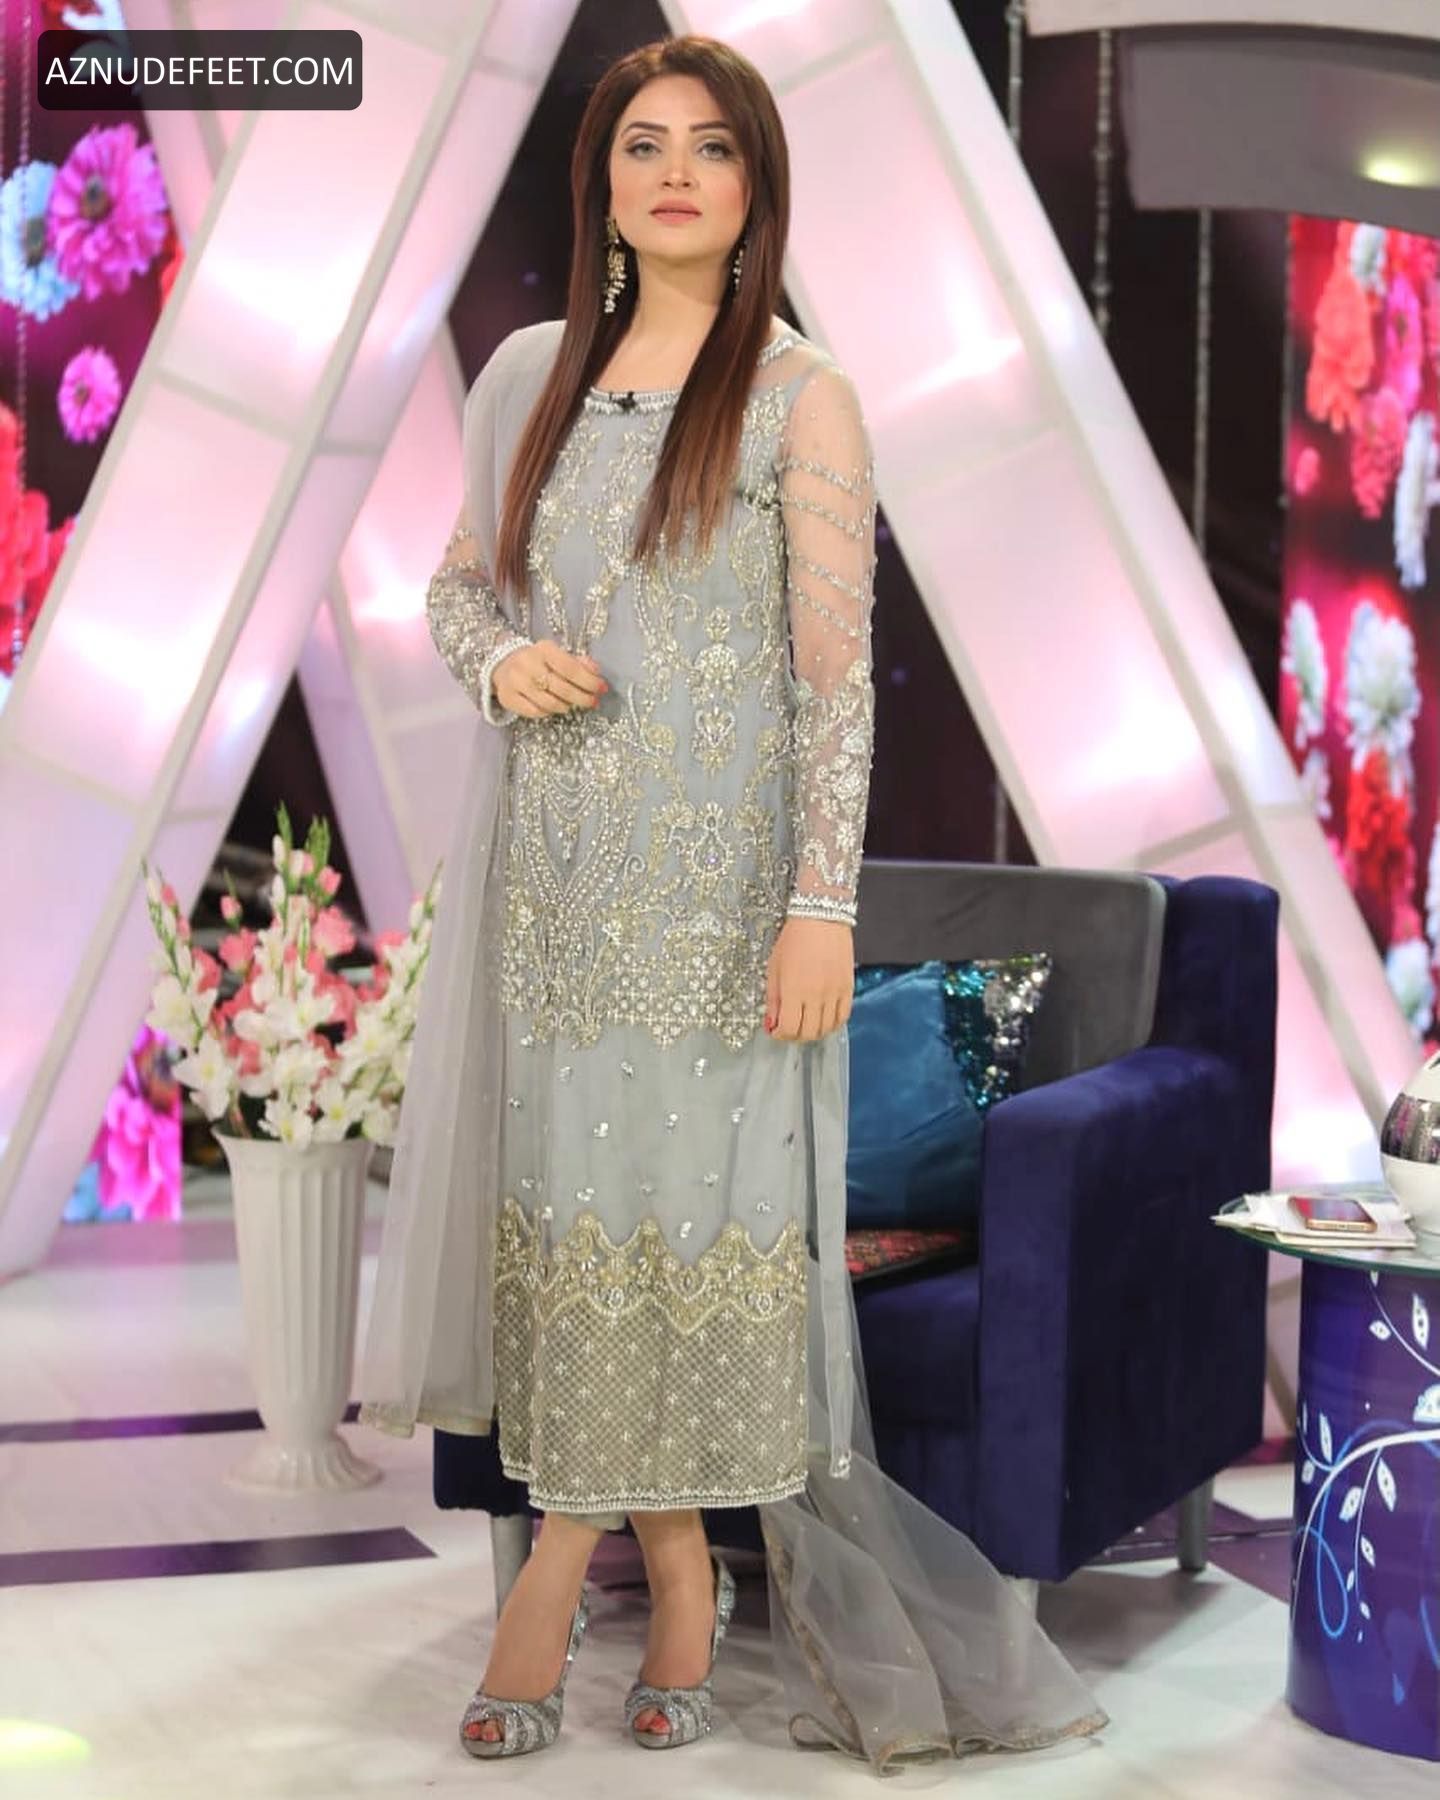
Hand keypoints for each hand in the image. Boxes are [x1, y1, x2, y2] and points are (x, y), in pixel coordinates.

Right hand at [494, 638, 606, 716]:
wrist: (504, 663)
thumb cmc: (538, 660)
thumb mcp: (557, 655)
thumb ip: (578, 662)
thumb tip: (596, 671)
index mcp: (543, 649)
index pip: (570, 668)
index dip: (589, 681)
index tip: (602, 688)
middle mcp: (527, 664)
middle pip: (562, 688)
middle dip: (582, 697)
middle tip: (593, 702)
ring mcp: (515, 682)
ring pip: (549, 703)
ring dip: (567, 706)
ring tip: (573, 704)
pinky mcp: (508, 698)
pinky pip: (535, 712)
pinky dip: (549, 712)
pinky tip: (555, 707)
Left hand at [764, 916, 853, 1042]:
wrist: (821, 919)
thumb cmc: (793, 940)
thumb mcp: (774, 968)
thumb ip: (773, 999)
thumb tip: (772, 1024)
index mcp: (793, 990)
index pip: (788, 1029)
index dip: (780, 1035)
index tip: (776, 1029)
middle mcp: (815, 995)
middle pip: (808, 1033)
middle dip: (796, 1036)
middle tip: (790, 1028)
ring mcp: (834, 993)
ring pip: (826, 1028)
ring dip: (814, 1032)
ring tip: (806, 1023)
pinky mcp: (848, 988)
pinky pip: (843, 1017)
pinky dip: (833, 1024)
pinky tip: (824, 1019)